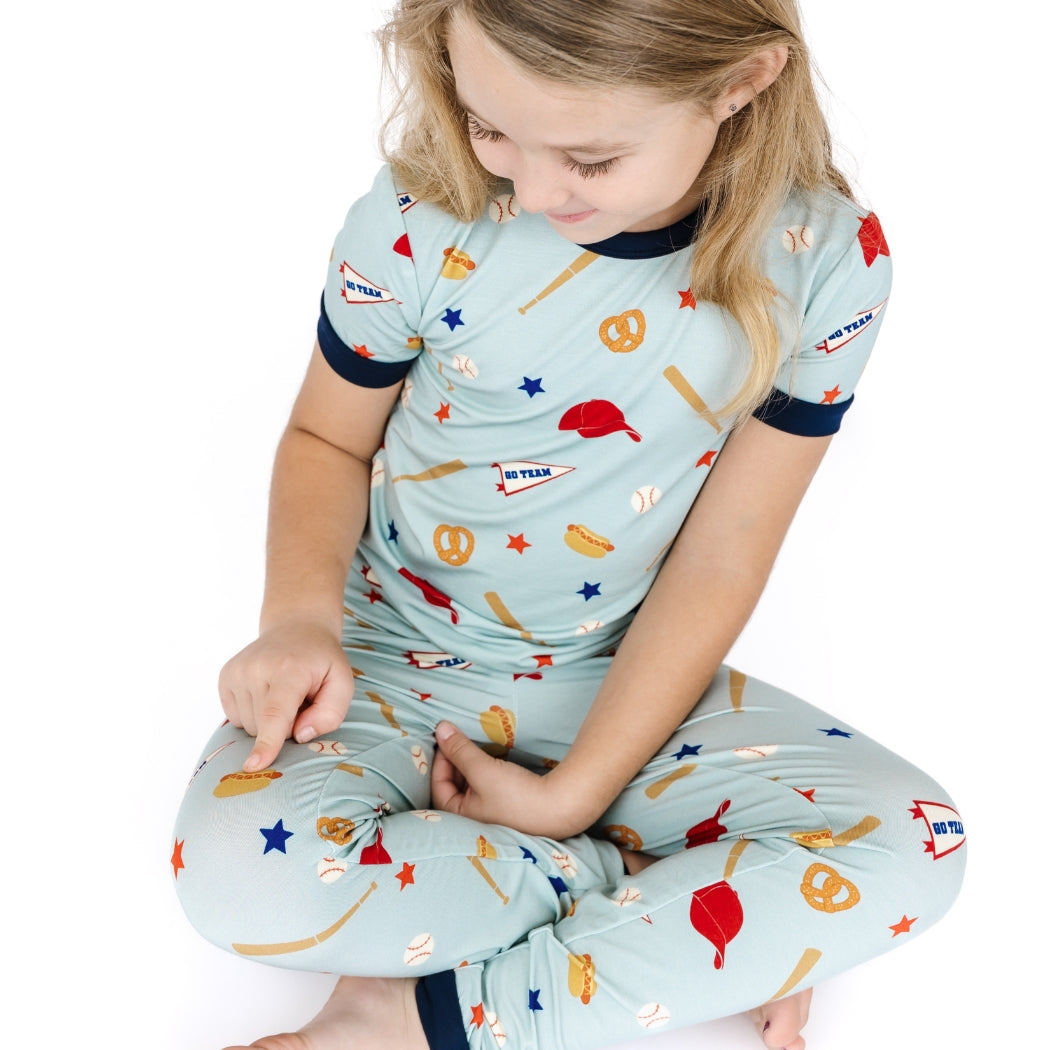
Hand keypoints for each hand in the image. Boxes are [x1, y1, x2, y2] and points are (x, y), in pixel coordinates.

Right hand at [218, 619, 354, 771]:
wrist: (296, 628)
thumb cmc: (322, 662)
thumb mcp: (342, 683)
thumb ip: (330, 713)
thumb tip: (299, 735)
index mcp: (290, 669)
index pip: (276, 711)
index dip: (268, 741)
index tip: (254, 765)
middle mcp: (257, 668)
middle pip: (264, 726)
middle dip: (284, 725)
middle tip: (299, 699)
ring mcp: (237, 671)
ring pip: (248, 725)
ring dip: (268, 720)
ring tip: (283, 694)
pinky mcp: (225, 676)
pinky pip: (236, 717)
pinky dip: (253, 713)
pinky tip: (266, 691)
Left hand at [430, 722, 588, 838]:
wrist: (561, 808)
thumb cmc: (516, 795)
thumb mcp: (482, 770)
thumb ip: (460, 750)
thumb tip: (440, 729)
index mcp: (461, 816)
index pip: (439, 786)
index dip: (441, 760)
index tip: (448, 738)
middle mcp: (474, 818)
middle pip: (455, 785)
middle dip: (456, 761)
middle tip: (460, 739)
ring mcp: (492, 813)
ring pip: (473, 784)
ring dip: (471, 765)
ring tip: (475, 746)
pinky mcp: (508, 805)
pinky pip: (488, 785)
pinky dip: (486, 770)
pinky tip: (493, 758)